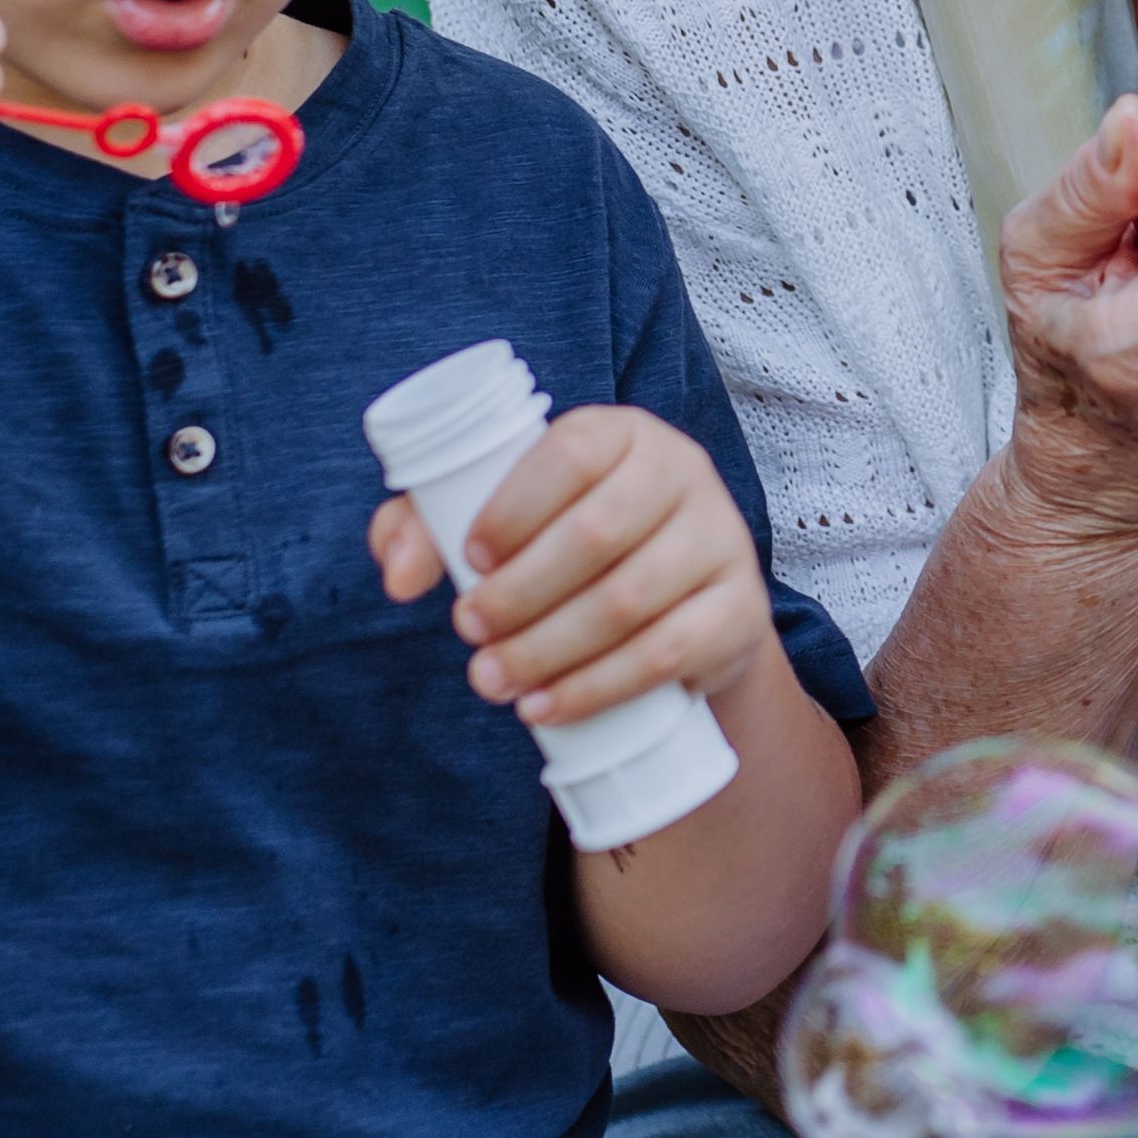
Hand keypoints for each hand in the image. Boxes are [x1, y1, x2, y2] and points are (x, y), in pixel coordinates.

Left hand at [378, 407, 775, 728]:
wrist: (679, 601)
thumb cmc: (568, 546)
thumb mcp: (502, 520)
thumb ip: (428, 529)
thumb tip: (398, 578)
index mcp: (622, 432)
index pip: (570, 453)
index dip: (512, 508)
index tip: (469, 561)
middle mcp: (682, 471)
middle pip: (596, 533)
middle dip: (519, 593)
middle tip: (469, 632)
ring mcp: (720, 539)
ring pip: (629, 600)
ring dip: (549, 650)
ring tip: (493, 679)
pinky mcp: (739, 610)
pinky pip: (671, 652)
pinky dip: (599, 687)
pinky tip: (549, 705)